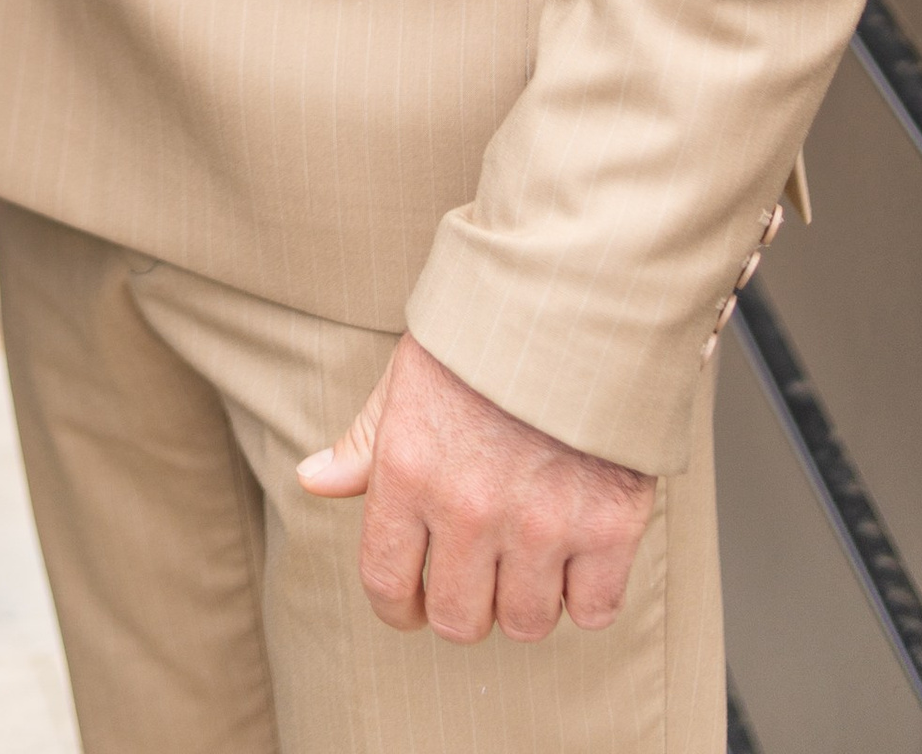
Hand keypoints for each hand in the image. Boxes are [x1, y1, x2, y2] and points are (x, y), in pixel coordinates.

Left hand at [297, 332, 654, 644]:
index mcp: (409, 470)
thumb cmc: (485, 335)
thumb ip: (364, 441)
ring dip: (528, 601)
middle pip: (460, 620)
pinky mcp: (609, 527)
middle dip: (465, 607)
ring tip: (532, 556)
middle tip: (480, 576)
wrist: (576, 296)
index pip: (386, 582)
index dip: (398, 608)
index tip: (413, 606)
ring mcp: (542, 523)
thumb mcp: (407, 376)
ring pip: (528, 624)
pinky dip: (587, 595)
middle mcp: (469, 508)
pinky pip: (594, 611)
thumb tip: (312, 479)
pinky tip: (580, 555)